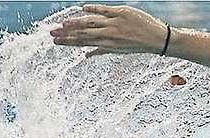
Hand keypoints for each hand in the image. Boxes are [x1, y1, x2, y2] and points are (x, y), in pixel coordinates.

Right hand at [50, 4, 168, 56]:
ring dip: (76, 23)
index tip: (55, 41)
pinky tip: (84, 8)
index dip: (69, 42)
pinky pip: (105, 10)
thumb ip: (101, 50)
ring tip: (63, 24)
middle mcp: (109, 34)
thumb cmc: (137, 44)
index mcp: (107, 44)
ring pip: (92, 22)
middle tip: (52, 33)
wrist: (157, 39)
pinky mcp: (122, 13)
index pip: (84, 43)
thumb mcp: (119, 50)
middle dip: (67, 34)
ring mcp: (115, 23)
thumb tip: (85, 55)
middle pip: (84, 33)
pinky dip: (94, 9)